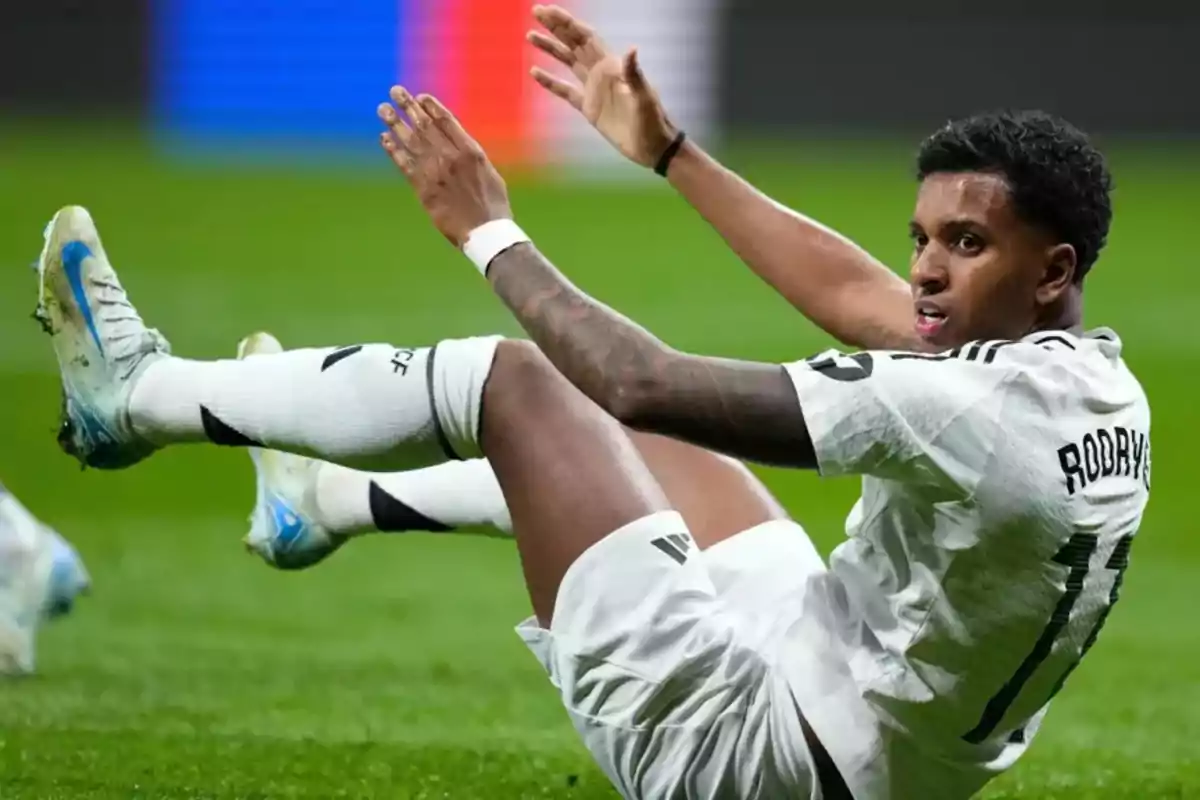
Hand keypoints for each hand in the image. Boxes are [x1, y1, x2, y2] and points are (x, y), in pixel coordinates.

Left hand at [377, 87, 511, 246]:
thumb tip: (457, 143)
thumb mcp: (489, 172)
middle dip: (409, 106)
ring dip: (395, 122)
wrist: (485, 231)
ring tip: (383, 108)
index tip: (420, 96)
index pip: (446, 121)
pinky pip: (404, 164)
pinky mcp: (423, 189)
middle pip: (425, 125)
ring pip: (411, 141)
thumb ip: (471, 155)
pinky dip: (393, 150)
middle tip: (395, 91)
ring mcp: (435, 172)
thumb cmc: (492, 205)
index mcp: (470, 150)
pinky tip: (384, 138)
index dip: (431, 107)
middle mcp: (450, 156)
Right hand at [528, 4, 676, 168]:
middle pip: (574, 43)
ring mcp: (594, 89)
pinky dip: (550, 82)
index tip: (549, 11)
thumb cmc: (652, 121)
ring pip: (568, 62)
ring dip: (551, 48)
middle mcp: (600, 72)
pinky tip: (535, 72)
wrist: (652, 147)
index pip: (585, 37)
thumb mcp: (643, 97)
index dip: (567, 23)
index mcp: (611, 66)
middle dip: (556, 27)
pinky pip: (566, 91)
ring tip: (531, 36)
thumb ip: (634, 74)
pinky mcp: (589, 108)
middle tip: (536, 12)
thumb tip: (632, 49)